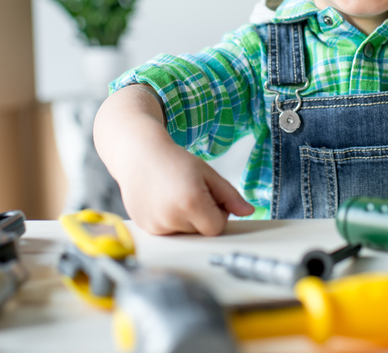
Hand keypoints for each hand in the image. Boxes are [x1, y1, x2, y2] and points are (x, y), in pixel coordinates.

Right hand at [117, 139, 254, 235]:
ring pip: (184, 233)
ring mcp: (156, 225)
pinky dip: (169, 219)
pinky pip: (167, 231)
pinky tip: (162, 200)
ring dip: (185, 218)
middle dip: (201, 215)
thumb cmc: (174, 160)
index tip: (210, 196)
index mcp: (191, 202)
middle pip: (200, 231)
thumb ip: (230, 195)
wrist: (138, 153)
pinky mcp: (145, 227)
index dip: (218, 212)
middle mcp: (172, 217)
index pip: (217, 227)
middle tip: (190, 191)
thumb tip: (248, 211)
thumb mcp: (207, 173)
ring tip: (174, 194)